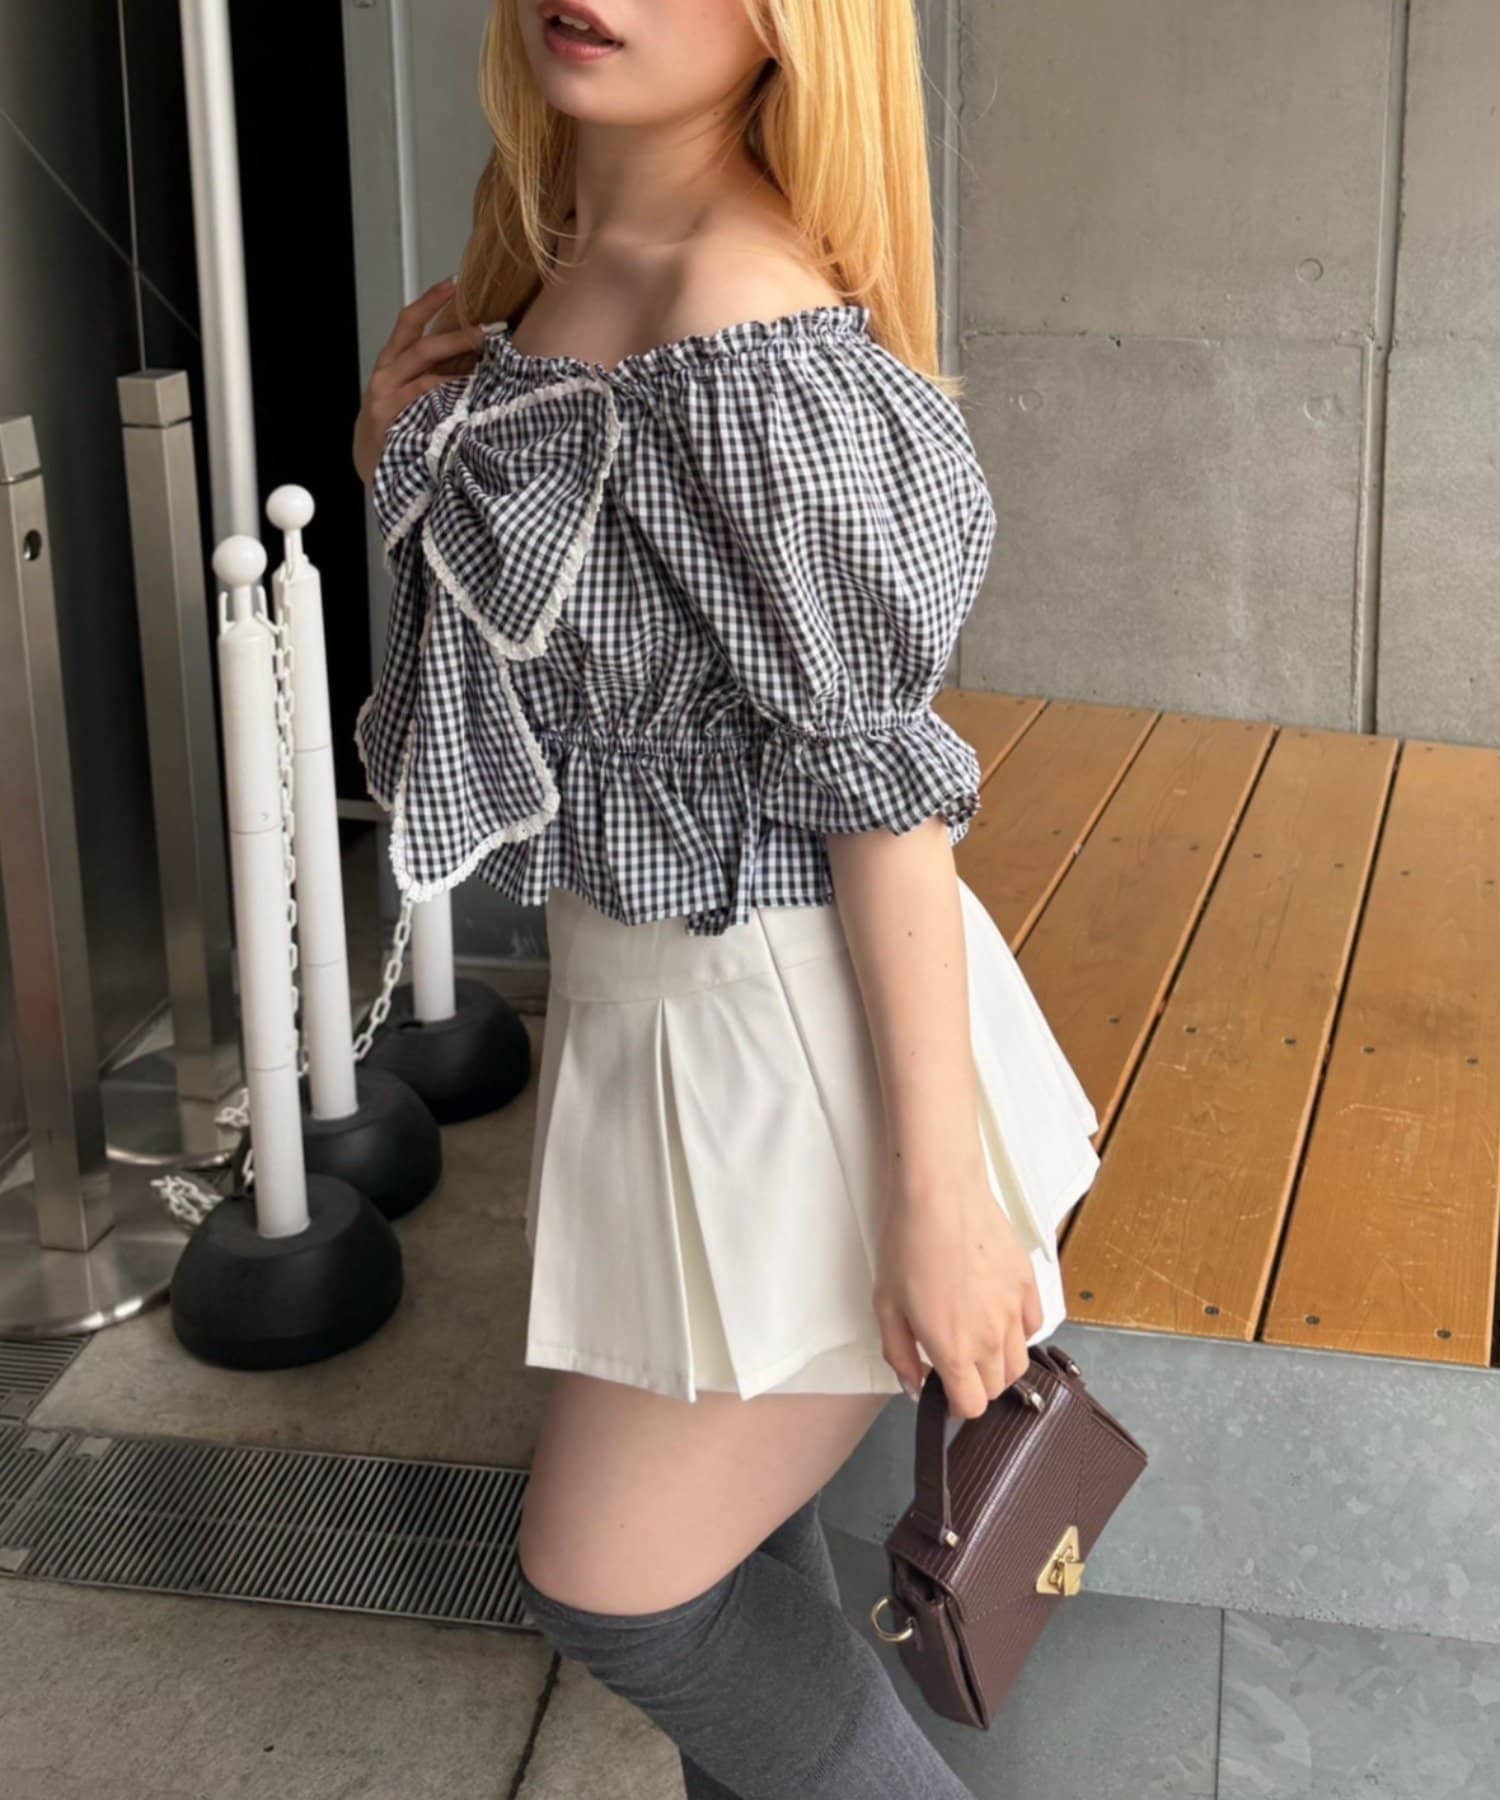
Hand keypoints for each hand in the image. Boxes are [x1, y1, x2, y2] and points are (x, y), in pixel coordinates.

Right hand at [351, 277, 487, 487]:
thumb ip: (431, 366)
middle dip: (458, 338)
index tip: (454, 285)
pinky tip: (469, 402)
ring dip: (459, 372)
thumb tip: (475, 345)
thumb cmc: (395, 417)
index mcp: (392, 360)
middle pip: (423, 348)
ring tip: (487, 366)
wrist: (370, 458)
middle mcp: (387, 375)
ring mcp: (389, 400)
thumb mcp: (406, 385)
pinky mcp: (393, 425)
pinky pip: (425, 410)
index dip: (430, 302)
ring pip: (427, 379)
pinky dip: (448, 404)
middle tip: (488, 332)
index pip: (409, 322)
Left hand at [874, 1152, 1043, 1420]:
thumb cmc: (908, 1242)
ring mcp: (1014, 1311)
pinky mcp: (1028, 1285)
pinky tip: (994, 1313)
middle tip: (953, 1359)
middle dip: (974, 1384)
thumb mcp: (886, 1304)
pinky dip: (1017, 1331)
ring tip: (973, 1337)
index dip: (954, 1404)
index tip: (943, 1388)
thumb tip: (913, 1388)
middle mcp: (990, 1338)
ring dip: (997, 1362)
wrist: (941, 1193)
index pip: (971, 1406)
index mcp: (953, 1349)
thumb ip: (899, 1354)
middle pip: (996, 1388)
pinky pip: (1032, 1326)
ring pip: (1018, 1362)